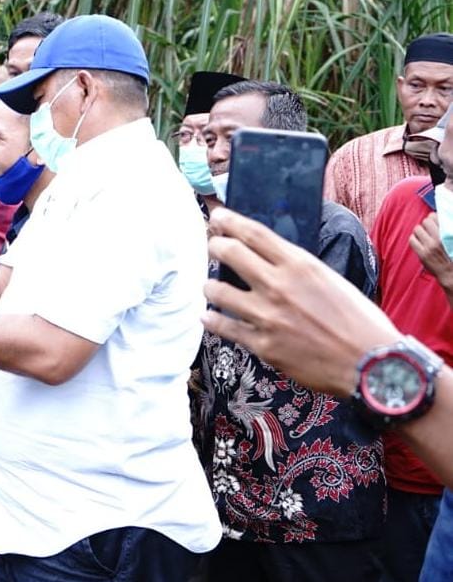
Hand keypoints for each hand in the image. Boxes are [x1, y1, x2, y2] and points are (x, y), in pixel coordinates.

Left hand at [201, 207, 400, 397]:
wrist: (372, 364)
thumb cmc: (359, 321)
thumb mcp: (330, 280)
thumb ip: (298, 269)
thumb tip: (272, 260)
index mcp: (300, 266)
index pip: (254, 233)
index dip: (230, 221)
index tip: (217, 217)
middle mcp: (278, 286)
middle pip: (229, 253)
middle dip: (215, 246)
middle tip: (213, 247)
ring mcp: (266, 316)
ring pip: (217, 291)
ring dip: (210, 287)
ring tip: (212, 288)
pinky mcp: (262, 344)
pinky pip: (223, 327)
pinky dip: (212, 320)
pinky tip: (209, 317)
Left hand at [410, 212, 452, 291]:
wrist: (450, 273)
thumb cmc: (452, 255)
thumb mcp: (451, 239)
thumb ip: (445, 230)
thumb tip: (438, 218)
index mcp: (447, 234)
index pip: (435, 216)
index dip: (434, 217)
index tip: (435, 221)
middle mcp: (439, 238)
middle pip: (426, 221)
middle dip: (427, 224)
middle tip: (429, 229)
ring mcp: (430, 246)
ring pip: (417, 229)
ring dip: (420, 231)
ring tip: (424, 235)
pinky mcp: (422, 254)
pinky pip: (412, 239)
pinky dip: (414, 239)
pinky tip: (419, 242)